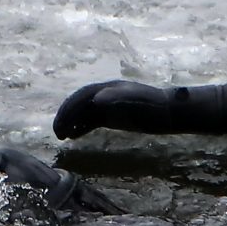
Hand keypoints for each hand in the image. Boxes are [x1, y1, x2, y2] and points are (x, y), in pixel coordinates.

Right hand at [53, 80, 170, 138]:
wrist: (169, 113)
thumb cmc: (154, 107)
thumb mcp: (137, 103)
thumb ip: (117, 98)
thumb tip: (96, 99)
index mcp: (108, 88)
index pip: (82, 96)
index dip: (69, 109)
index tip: (61, 124)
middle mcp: (106, 94)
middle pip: (80, 104)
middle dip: (66, 116)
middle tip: (57, 133)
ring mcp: (109, 106)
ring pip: (84, 113)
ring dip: (71, 122)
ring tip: (61, 137)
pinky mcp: (113, 117)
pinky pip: (92, 121)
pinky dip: (81, 127)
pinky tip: (74, 136)